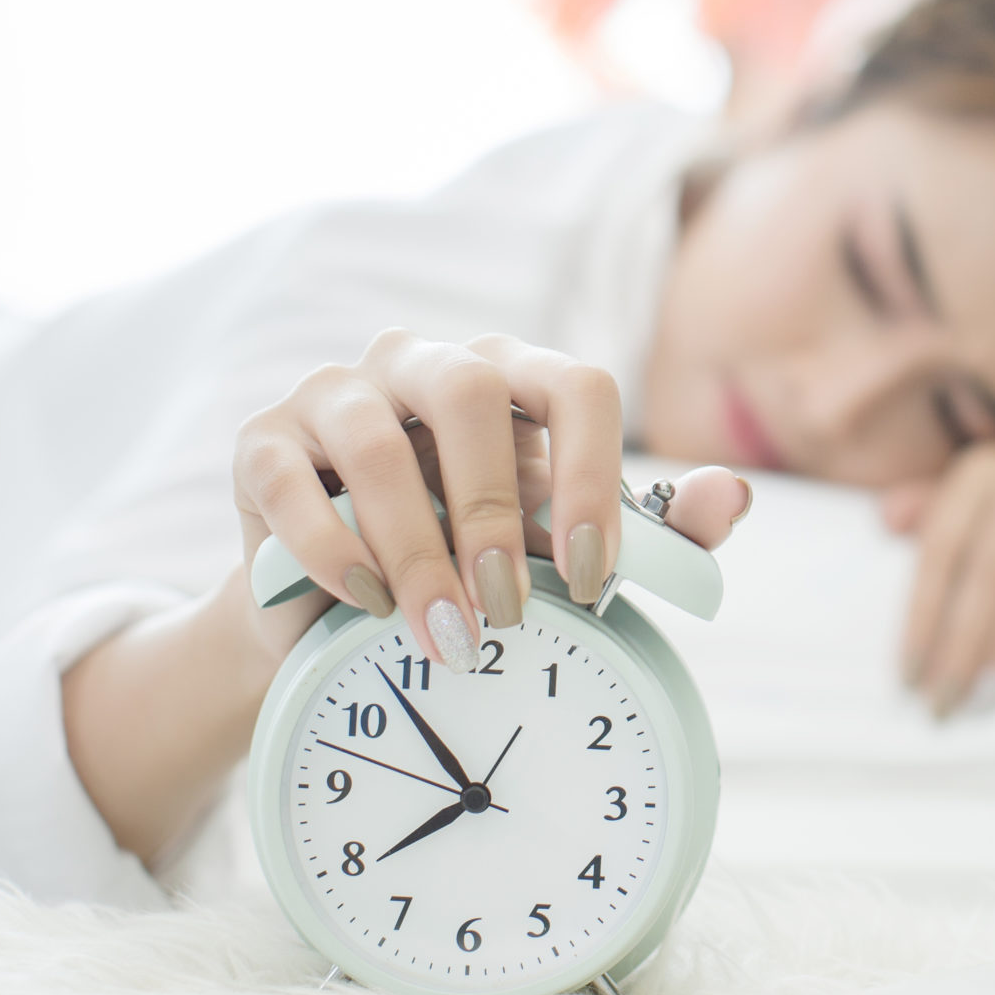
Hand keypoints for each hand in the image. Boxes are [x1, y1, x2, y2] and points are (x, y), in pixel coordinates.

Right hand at [228, 329, 749, 675]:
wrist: (344, 615)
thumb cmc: (471, 566)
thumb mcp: (562, 554)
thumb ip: (653, 531)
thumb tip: (731, 496)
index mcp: (514, 377)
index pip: (577, 384)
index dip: (593, 476)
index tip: (595, 578)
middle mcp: (425, 363)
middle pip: (473, 390)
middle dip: (496, 510)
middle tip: (507, 611)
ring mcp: (337, 392)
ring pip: (378, 439)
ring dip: (415, 546)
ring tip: (440, 631)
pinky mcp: (263, 440)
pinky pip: (291, 478)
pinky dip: (331, 548)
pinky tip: (366, 603)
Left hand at [889, 430, 994, 716]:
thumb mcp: (985, 486)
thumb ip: (934, 508)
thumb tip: (883, 522)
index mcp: (982, 470)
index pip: (940, 550)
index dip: (922, 616)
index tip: (910, 678)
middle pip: (986, 571)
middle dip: (961, 646)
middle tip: (947, 704)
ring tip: (991, 696)